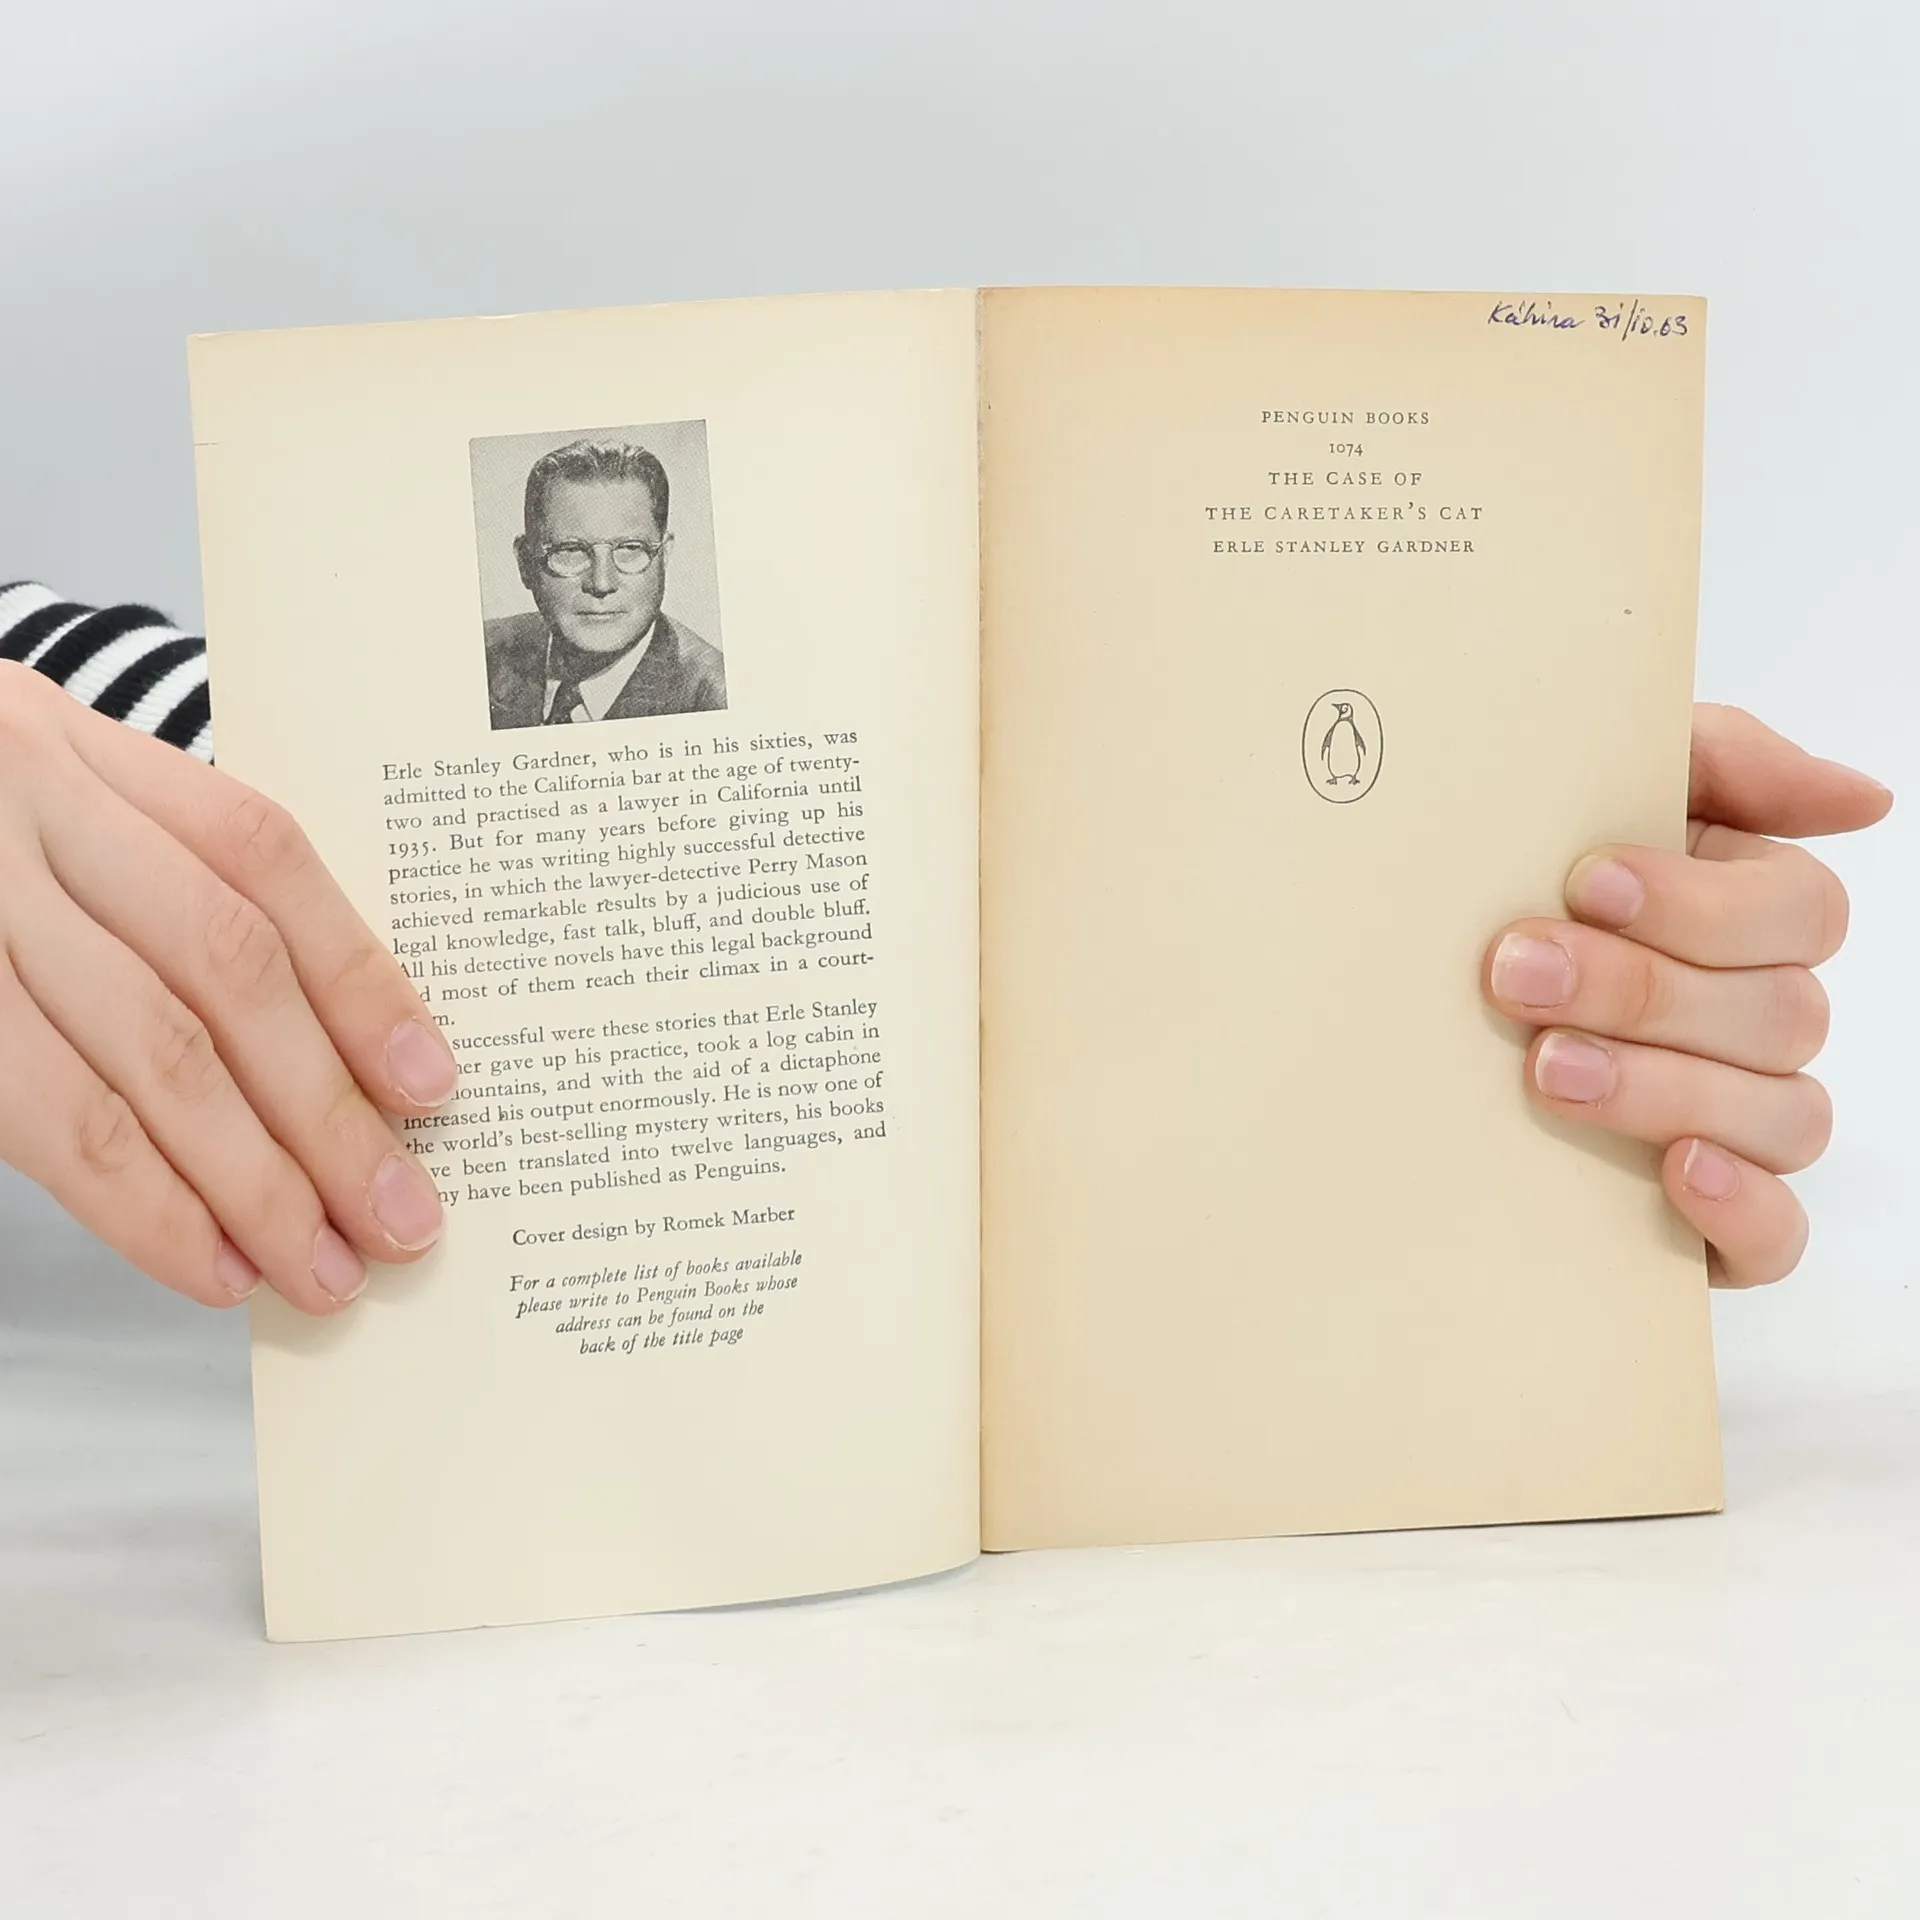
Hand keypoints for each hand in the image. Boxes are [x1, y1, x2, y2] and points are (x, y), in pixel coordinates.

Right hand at [0, 662, 457, 1312]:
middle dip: (329, 1111)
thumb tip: (326, 1060)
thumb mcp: (29, 808)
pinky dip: (143, 1205)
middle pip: (226, 967)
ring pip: (148, 1053)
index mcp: (76, 750)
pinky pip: (51, 1120)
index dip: (358, 976)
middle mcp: (21, 805)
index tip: (432, 1084)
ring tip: (323, 1268)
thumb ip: (156, 887)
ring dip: (253, 1182)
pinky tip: (210, 1262)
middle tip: (403, 1220)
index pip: (261, 858)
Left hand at [1482, 703, 1891, 1288]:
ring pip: (1781, 1116)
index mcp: (1743, 919)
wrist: (1378, 1016)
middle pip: (1779, 1014)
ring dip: (1664, 1086)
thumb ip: (1720, 760)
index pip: (1800, 912)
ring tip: (1547, 1070)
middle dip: (1643, 991)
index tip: (1586, 882)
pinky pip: (1778, 1238)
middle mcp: (1755, 1023)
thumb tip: (1866, 797)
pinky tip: (1677, 1170)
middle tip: (1517, 975)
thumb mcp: (1588, 788)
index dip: (1704, 903)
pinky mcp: (1710, 1225)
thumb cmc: (1500, 889)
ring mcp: (1740, 1126)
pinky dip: (1742, 1207)